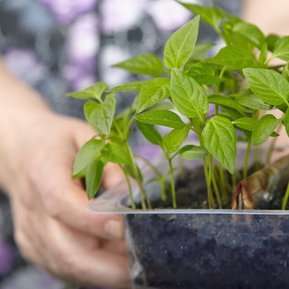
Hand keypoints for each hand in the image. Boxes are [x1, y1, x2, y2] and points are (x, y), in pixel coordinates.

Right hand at [0, 113, 129, 287]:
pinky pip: (66, 268)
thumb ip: (113, 167)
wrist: (20, 153)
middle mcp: (32, 211)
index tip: (125, 229)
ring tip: (137, 265)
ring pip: (69, 267)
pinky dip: (95, 270)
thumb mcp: (90, 139)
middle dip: (111, 266)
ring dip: (107, 272)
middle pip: (68, 251)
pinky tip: (117, 262)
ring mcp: (31, 234)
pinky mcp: (34, 248)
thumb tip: (133, 201)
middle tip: (145, 263)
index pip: (63, 204)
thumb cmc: (61, 144)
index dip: (94, 221)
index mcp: (43, 173)